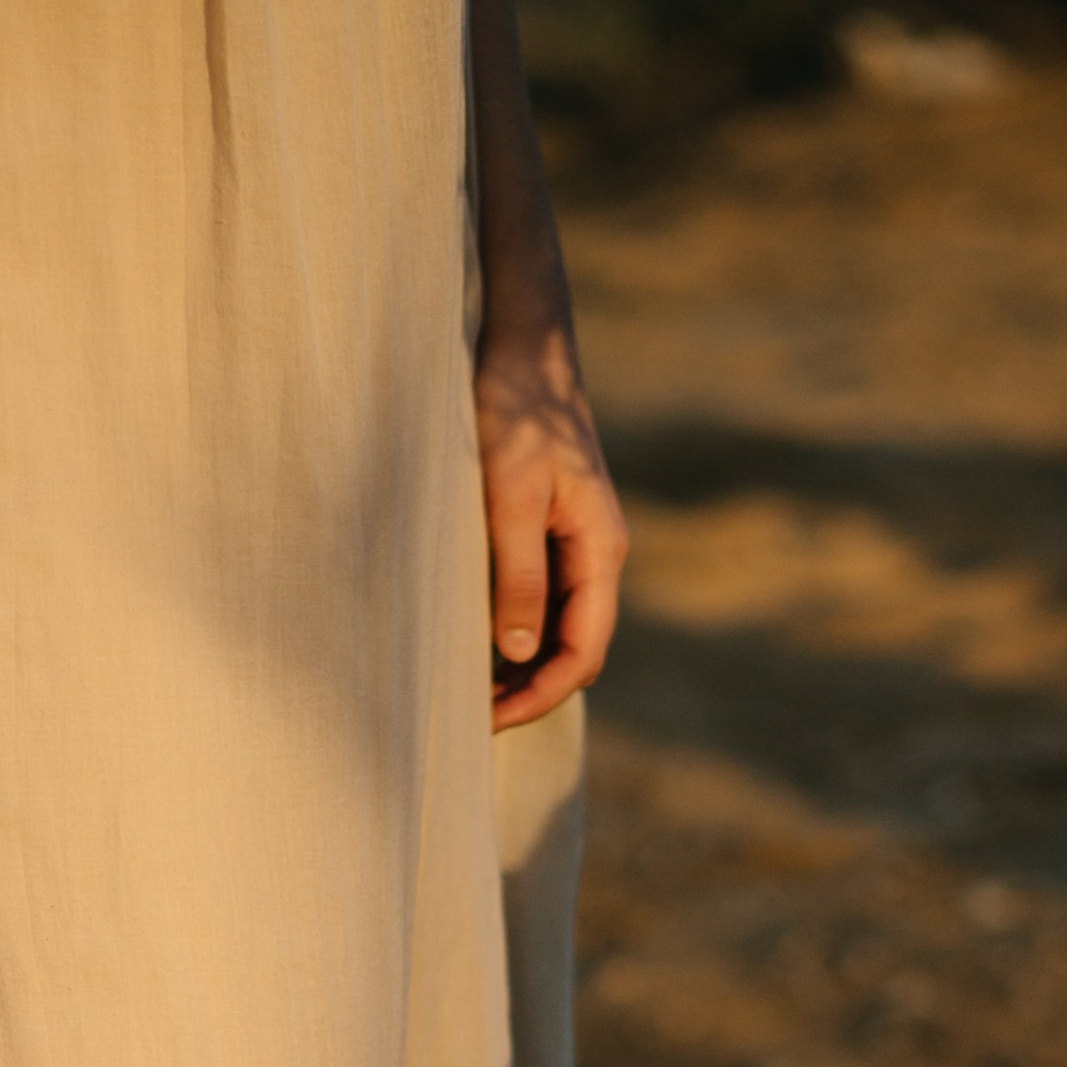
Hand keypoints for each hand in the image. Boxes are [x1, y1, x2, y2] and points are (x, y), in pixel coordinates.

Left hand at [476, 322, 625, 731]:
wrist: (523, 345)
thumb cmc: (514, 411)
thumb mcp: (509, 497)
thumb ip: (518, 576)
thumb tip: (518, 654)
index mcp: (599, 552)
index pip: (581, 654)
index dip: (538, 698)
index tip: (487, 722)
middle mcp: (596, 555)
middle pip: (572, 651)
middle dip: (527, 691)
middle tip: (469, 718)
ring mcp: (576, 543)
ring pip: (555, 629)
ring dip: (518, 666)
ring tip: (466, 691)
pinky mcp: (550, 529)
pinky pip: (540, 598)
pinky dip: (511, 630)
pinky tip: (473, 641)